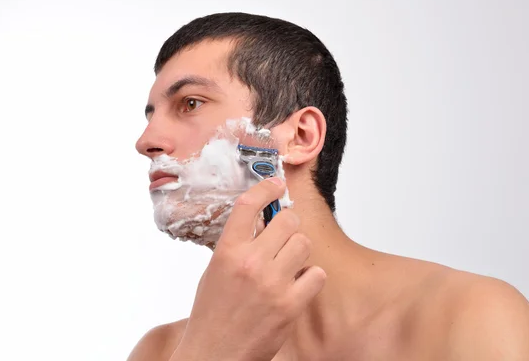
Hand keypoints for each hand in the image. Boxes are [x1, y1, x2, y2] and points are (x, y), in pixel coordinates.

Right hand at [171, 177, 326, 360]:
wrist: (215, 354)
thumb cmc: (212, 314)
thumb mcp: (216, 271)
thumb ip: (237, 245)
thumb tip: (262, 223)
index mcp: (227, 251)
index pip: (249, 204)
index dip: (266, 188)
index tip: (276, 183)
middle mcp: (251, 262)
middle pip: (287, 220)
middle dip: (288, 225)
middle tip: (283, 235)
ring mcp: (273, 283)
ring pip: (303, 243)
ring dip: (298, 251)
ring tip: (287, 265)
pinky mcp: (290, 305)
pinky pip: (317, 274)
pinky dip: (310, 278)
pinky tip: (297, 285)